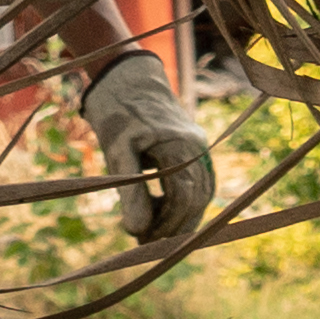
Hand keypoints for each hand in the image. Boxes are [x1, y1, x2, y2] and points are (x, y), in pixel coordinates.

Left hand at [78, 46, 215, 246]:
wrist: (125, 76)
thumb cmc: (118, 111)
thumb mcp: (118, 151)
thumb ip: (130, 192)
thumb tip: (137, 232)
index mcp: (182, 145)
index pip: (184, 198)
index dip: (165, 225)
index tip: (140, 240)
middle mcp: (197, 146)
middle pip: (197, 199)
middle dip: (173, 226)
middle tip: (143, 242)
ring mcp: (198, 145)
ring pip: (201, 193)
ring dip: (180, 217)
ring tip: (150, 232)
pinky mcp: (192, 146)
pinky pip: (197, 182)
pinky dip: (182, 202)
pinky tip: (159, 212)